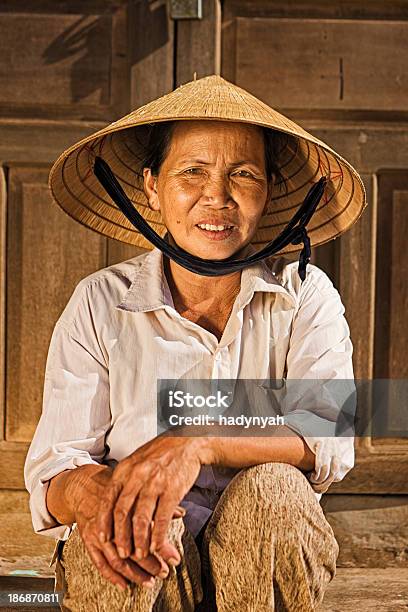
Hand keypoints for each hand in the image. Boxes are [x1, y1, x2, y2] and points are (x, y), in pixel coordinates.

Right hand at [67, 465, 186, 589]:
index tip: (174, 559)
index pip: (147, 530)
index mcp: (128, 504)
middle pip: (133, 547)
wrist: (84, 485)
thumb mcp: (137, 488)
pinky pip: (99, 561)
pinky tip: (124, 583)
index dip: (161, 547)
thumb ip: (158, 503)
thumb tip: (181, 512)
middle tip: (164, 573)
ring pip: (117, 558)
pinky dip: (111, 575)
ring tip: (148, 581)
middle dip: (150, 563)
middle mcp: (112, 519)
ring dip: (133, 573)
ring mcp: (99, 531)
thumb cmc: (114, 486)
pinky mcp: (88, 538)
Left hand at [96, 433, 206, 564]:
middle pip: (123, 513)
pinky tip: (157, 546)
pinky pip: (162, 518)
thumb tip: (112, 503)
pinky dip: (158, 536)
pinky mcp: (172, 490)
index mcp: (125, 469)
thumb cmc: (161, 453)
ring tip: (139, 554)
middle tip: (121, 553)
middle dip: (120, 537)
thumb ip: (125, 480)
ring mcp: (155, 483)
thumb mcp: (137, 460)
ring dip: (139, 541)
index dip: (104, 522)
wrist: (187, 442)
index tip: (103, 538)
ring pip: (141, 519)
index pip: (108, 500)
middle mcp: (138, 476)